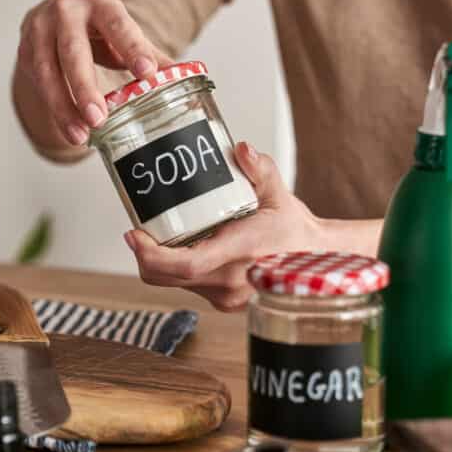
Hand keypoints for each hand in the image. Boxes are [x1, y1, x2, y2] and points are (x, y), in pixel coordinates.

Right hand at [17, 0, 171, 146]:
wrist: (57, 17)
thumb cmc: (98, 29)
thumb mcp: (124, 36)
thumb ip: (150, 56)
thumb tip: (184, 79)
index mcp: (100, 3)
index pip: (118, 25)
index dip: (132, 48)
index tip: (146, 73)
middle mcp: (65, 11)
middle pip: (73, 51)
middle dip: (85, 87)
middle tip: (98, 118)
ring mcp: (39, 30)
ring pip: (48, 72)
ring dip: (64, 107)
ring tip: (81, 136)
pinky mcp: (25, 51)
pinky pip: (38, 84)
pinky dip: (54, 109)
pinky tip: (68, 129)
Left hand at [124, 142, 382, 311]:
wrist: (316, 260)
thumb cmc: (295, 228)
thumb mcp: (279, 192)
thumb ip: (259, 168)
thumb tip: (240, 149)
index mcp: (241, 252)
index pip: (187, 263)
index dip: (152, 254)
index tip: (134, 236)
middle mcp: (232, 281)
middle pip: (170, 277)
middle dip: (146, 257)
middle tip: (136, 234)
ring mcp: (228, 297)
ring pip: (176, 284)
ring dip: (160, 264)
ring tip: (155, 238)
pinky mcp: (224, 302)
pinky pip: (189, 287)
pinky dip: (177, 271)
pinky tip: (178, 250)